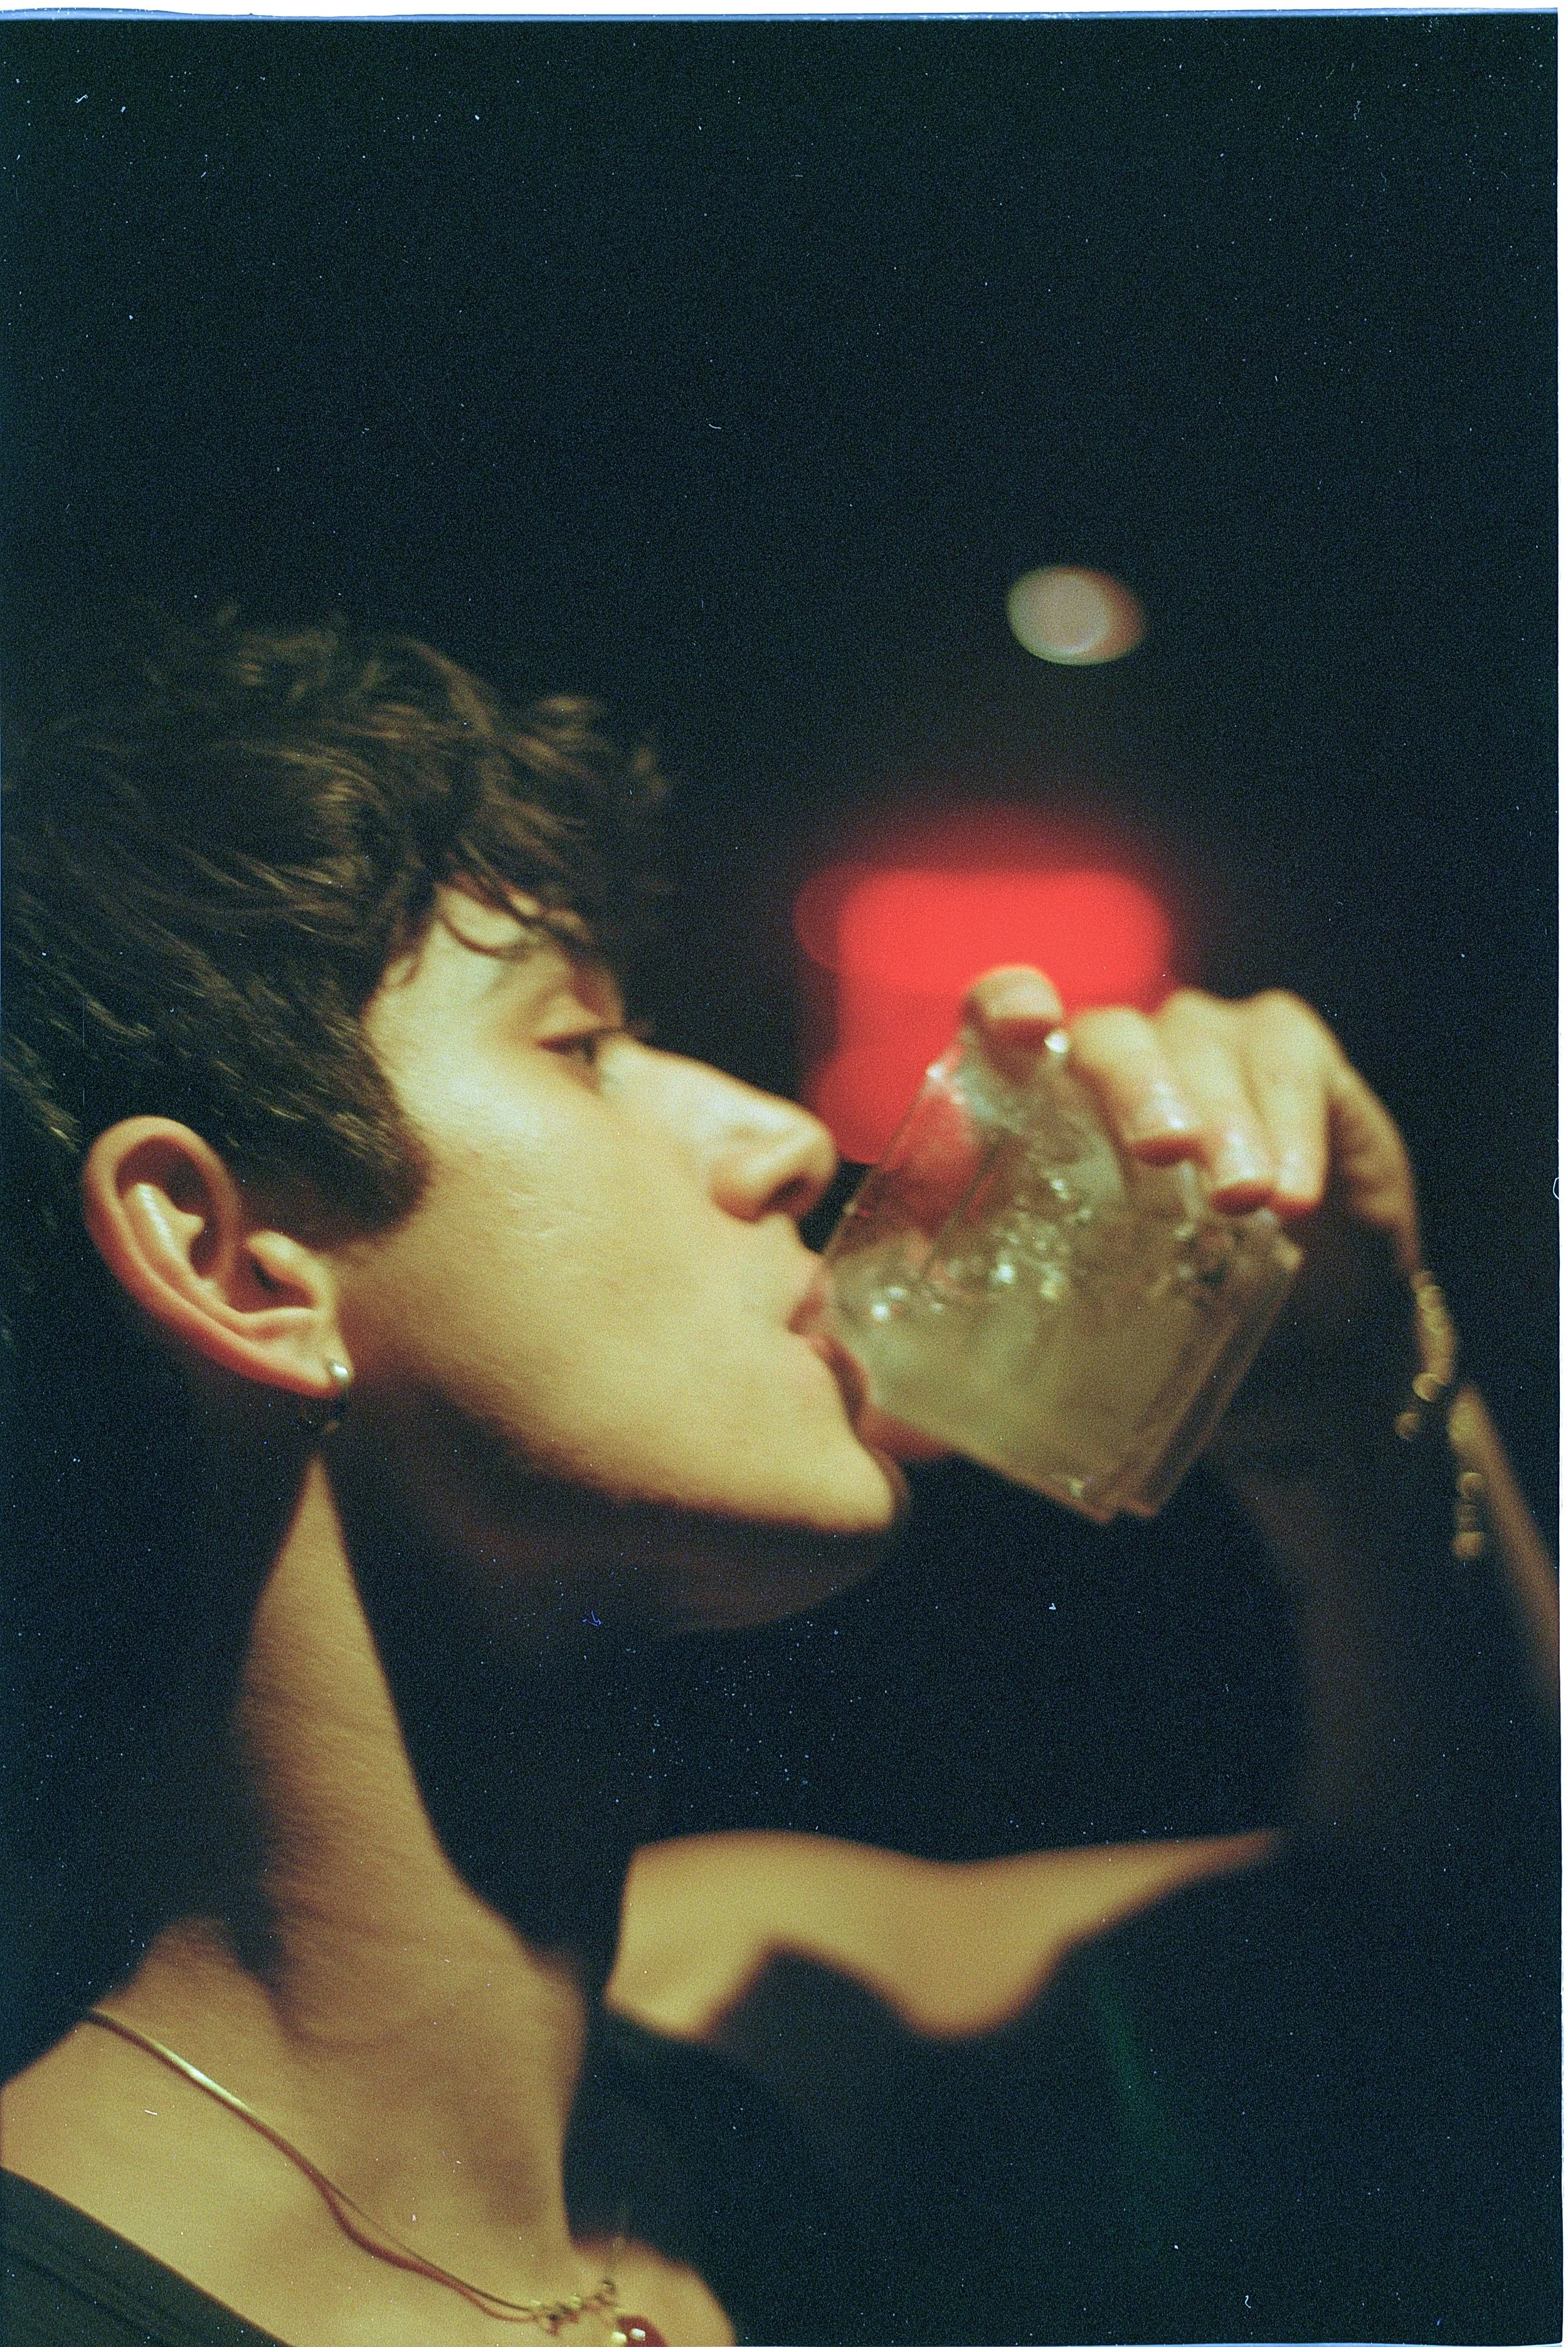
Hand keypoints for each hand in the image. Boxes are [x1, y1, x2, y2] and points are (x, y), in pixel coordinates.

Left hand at [964, 967, 1423, 1429]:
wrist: (1290, 1340)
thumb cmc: (1147, 1304)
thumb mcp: (1053, 1303)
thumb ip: (967, 1298)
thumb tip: (868, 1360)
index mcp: (1040, 1093)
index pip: (1004, 1014)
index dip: (1007, 1004)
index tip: (1025, 1029)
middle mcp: (1116, 1051)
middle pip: (1110, 1037)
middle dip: (1135, 1086)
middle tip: (1166, 1152)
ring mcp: (1206, 1042)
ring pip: (1202, 1046)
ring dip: (1224, 1119)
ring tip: (1240, 1197)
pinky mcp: (1293, 1056)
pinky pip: (1290, 1063)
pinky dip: (1292, 1125)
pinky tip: (1295, 1195)